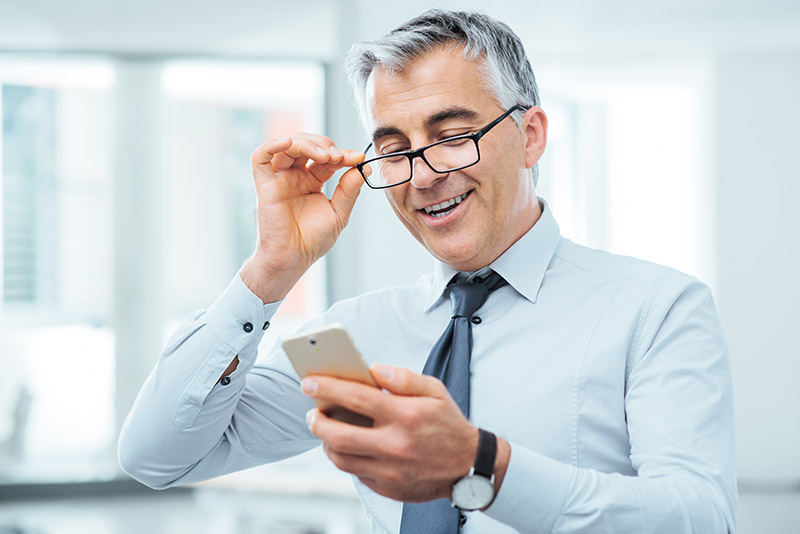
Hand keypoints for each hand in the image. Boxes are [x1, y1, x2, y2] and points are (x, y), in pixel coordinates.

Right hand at [240, 134, 367, 302]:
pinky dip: (272, 145)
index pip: (326, 158)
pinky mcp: (264, 185)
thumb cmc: (312, 242)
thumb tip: (364, 167)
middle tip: (339, 157)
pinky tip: (288, 143)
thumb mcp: (338, 214)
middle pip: (307, 145)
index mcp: (312, 182)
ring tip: (326, 156)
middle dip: (325, 145)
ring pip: (288, 146)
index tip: (357, 157)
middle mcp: (294, 177)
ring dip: (308, 144)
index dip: (342, 154)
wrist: (292, 260)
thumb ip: (349, 190)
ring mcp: (279, 179)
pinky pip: (260, 157)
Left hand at [302, 364, 482, 502]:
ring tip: (325, 429)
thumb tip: (373, 369)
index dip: (329, 388)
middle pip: (339, 434)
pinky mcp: (388, 488)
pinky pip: (355, 473)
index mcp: (406, 416)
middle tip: (311, 412)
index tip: (309, 382)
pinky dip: (345, 458)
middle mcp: (395, 445)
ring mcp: (390, 470)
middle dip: (317, 421)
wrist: (469, 466)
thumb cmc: (448, 424)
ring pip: (341, 458)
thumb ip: (402, 377)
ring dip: (326, 442)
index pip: (358, 398)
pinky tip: (346, 446)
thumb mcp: (434, 391)